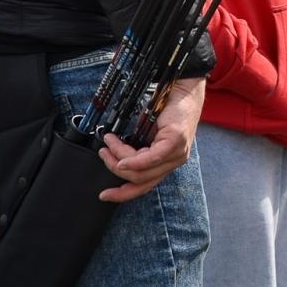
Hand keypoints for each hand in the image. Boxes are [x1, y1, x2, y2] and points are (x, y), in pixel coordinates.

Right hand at [99, 77, 204, 201]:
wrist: (182, 91)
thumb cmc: (164, 112)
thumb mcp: (145, 136)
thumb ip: (136, 151)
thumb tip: (116, 160)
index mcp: (166, 163)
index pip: (144, 186)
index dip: (123, 193)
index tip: (104, 195)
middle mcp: (173, 162)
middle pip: (139, 179)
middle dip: (115, 168)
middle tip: (103, 152)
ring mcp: (177, 154)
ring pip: (141, 170)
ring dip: (119, 157)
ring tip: (109, 141)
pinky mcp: (175, 143)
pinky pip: (150, 159)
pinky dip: (133, 160)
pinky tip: (121, 157)